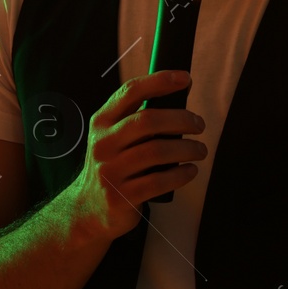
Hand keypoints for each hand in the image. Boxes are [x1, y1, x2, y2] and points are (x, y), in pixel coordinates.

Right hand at [63, 69, 207, 241]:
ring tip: (200, 150)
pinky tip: (190, 170)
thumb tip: (180, 92)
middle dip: (181, 119)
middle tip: (199, 124)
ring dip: (187, 148)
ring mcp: (109, 172)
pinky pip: (159, 181)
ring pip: (157, 151)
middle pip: (148, 120)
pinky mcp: (121, 197)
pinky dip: (181, 174)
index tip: (185, 78)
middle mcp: (102, 144)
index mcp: (102, 122)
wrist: (87, 209)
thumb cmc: (112, 166)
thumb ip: (138, 118)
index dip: (160, 81)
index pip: (131, 92)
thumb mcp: (114, 138)